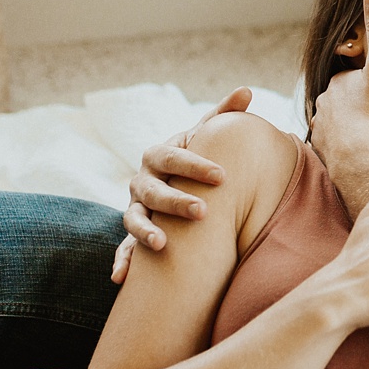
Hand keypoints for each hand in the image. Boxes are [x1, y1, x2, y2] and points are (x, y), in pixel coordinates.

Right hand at [111, 87, 252, 283]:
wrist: (172, 182)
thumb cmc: (194, 158)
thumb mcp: (205, 136)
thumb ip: (222, 114)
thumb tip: (246, 90)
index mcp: (158, 156)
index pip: (173, 157)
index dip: (196, 166)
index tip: (223, 176)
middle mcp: (142, 182)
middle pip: (154, 191)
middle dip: (176, 201)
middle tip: (203, 212)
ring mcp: (135, 208)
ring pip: (134, 219)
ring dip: (144, 232)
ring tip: (162, 245)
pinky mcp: (132, 234)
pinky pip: (123, 249)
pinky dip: (122, 262)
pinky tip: (121, 279)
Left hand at [310, 0, 368, 171]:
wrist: (360, 156)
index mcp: (338, 82)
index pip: (351, 77)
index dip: (366, 83)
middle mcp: (323, 102)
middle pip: (341, 99)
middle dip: (355, 103)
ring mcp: (321, 126)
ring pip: (335, 121)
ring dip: (348, 125)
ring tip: (367, 135)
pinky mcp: (323, 149)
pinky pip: (333, 144)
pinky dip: (343, 145)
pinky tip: (356, 151)